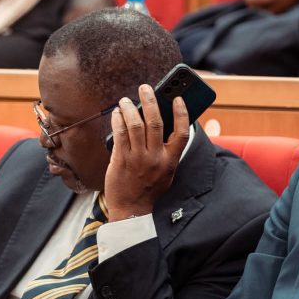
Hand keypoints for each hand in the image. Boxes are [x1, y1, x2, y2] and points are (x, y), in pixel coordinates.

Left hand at [104, 84, 188, 220]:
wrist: (131, 210)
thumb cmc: (149, 189)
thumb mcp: (166, 172)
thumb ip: (167, 151)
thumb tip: (164, 124)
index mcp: (170, 161)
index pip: (182, 132)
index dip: (181, 113)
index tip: (177, 98)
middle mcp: (156, 158)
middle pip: (156, 122)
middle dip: (150, 101)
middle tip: (145, 88)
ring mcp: (138, 159)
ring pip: (135, 125)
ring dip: (130, 108)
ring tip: (125, 100)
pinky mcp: (121, 160)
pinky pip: (120, 134)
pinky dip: (118, 120)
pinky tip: (117, 114)